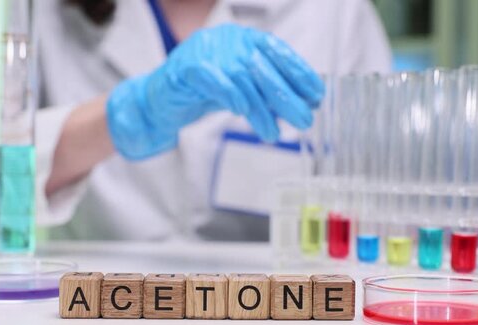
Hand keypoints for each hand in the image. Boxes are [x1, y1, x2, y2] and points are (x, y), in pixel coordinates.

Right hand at [106, 23, 323, 159]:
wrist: (161, 98)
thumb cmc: (204, 92)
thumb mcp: (241, 89)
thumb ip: (266, 91)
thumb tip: (303, 103)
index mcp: (243, 38)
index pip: (277, 51)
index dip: (299, 72)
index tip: (317, 95)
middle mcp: (227, 39)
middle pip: (263, 67)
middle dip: (287, 96)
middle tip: (304, 120)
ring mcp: (205, 50)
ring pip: (241, 78)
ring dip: (261, 109)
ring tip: (273, 133)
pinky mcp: (186, 67)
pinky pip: (213, 79)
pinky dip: (229, 95)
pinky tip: (241, 112)